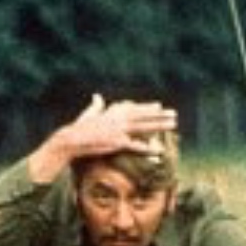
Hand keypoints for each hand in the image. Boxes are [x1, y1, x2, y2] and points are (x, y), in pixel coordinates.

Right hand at [31, 94, 176, 182]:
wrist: (72, 139)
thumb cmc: (78, 128)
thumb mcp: (89, 114)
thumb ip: (96, 106)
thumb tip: (97, 96)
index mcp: (113, 111)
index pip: (134, 108)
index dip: (147, 108)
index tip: (158, 106)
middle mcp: (119, 118)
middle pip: (143, 115)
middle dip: (159, 115)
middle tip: (174, 114)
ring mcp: (120, 130)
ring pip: (144, 126)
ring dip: (160, 125)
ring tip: (173, 124)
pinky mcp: (118, 142)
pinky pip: (136, 145)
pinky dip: (148, 148)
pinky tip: (158, 149)